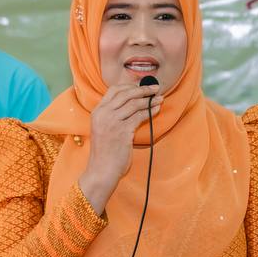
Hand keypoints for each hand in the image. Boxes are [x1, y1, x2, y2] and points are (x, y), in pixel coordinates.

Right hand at [77, 82, 162, 213]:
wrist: (101, 170)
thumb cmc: (105, 153)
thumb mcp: (104, 129)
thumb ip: (113, 116)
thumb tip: (132, 105)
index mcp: (97, 112)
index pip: (113, 90)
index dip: (129, 86)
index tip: (141, 87)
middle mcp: (103, 114)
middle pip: (125, 93)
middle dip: (143, 89)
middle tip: (155, 88)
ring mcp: (112, 122)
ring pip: (134, 103)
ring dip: (149, 99)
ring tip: (159, 99)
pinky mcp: (122, 131)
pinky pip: (139, 116)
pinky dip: (150, 111)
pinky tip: (156, 109)